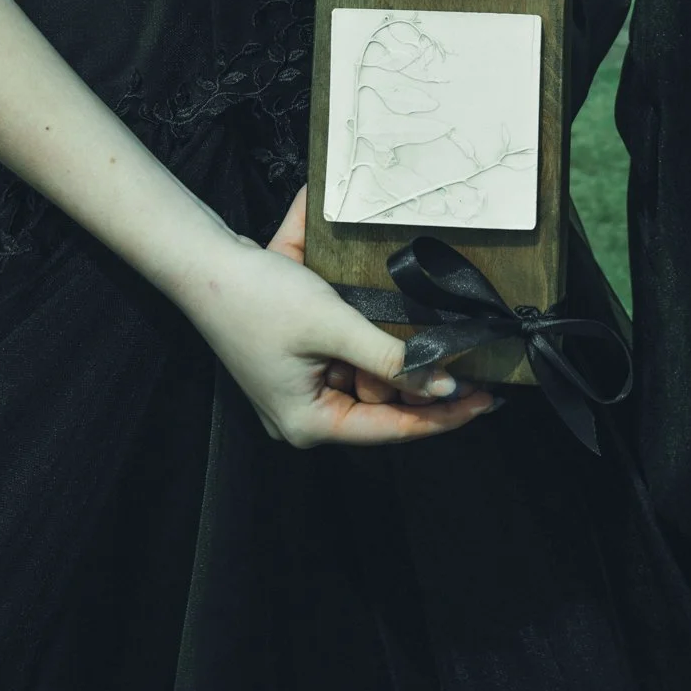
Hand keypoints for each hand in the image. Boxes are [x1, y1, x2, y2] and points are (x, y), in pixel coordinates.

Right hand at [182, 185, 496, 447]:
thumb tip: (445, 385)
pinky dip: (368, 334)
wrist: (202, 262)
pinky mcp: (296, 358)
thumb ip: (391, 359)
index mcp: (309, 422)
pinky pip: (347, 353)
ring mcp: (299, 386)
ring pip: (368, 376)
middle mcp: (303, 414)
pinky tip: (386, 309)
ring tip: (432, 329)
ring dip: (394, 352)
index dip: (444, 415)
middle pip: (382, 401)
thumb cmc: (258, 298)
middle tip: (470, 355)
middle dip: (419, 376)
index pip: (393, 427)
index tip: (488, 400)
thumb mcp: (333, 325)